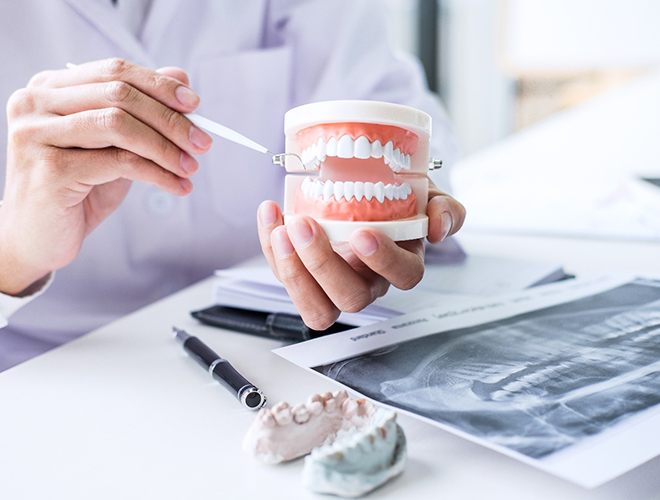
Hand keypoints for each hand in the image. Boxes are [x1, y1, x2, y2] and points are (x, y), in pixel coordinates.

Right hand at [0, 58, 212, 294]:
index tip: (195, 105)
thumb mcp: (113, 146)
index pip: (114, 72)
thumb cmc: (75, 189)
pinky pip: (119, 162)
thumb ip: (141, 112)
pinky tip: (176, 186)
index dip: (159, 85)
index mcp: (49, 88)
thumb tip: (181, 78)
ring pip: (119, 125)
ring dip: (165, 147)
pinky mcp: (50, 169)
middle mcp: (36, 103)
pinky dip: (157, 174)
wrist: (37, 238)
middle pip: (119, 95)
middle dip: (170, 119)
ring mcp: (37, 134)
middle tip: (202, 141)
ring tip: (190, 167)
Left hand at [257, 182, 464, 329]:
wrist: (364, 189)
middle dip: (324, 265)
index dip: (383, 261)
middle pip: (351, 298)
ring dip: (293, 272)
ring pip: (316, 306)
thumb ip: (444, 207)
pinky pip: (287, 279)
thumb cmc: (396, 198)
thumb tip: (438, 225)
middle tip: (305, 226)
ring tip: (281, 229)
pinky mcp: (305, 280)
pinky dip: (271, 250)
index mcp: (402, 262)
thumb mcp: (426, 194)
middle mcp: (369, 282)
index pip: (404, 276)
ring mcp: (334, 286)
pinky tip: (270, 213)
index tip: (362, 233)